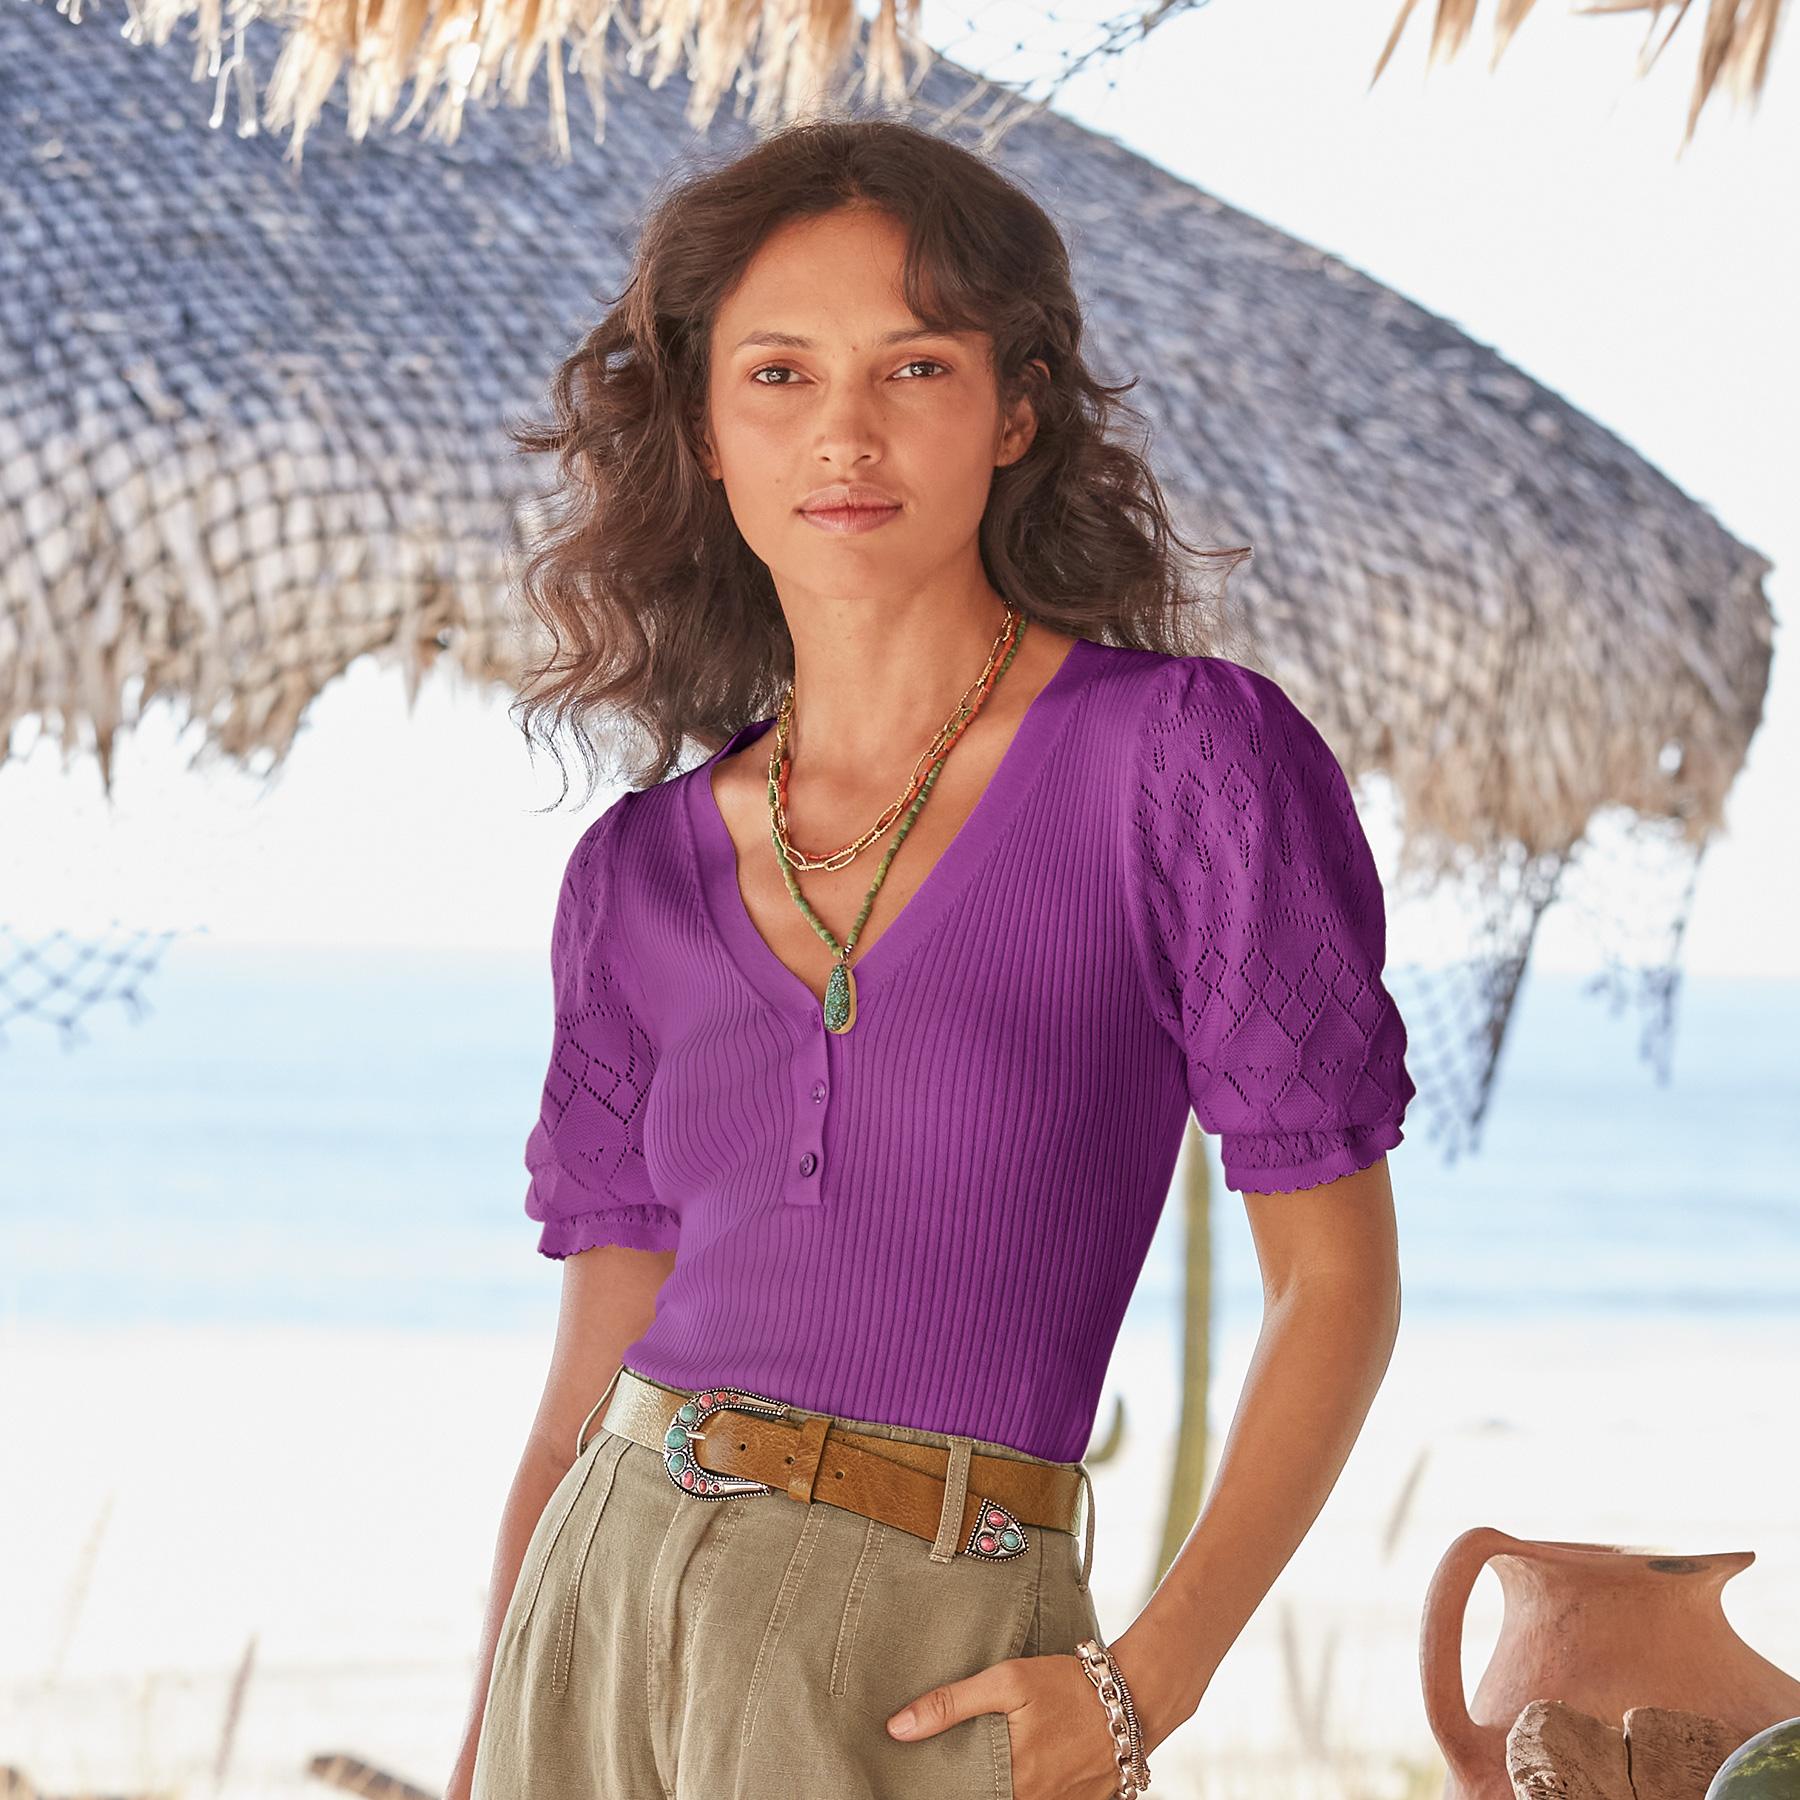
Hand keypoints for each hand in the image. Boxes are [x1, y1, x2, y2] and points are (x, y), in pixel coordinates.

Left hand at [885, 1651, 1128, 1797]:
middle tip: (949, 1771)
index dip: (941, 1789)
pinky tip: (1021, 1773)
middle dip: (970, 1786)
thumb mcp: (1007, 1681)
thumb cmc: (1067, 1684)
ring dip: (999, 1788)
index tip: (915, 1781)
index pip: (962, 1797)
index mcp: (1013, 1779)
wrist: (1135, 1695)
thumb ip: (951, 1705)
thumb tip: (896, 1728)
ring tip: (991, 1766)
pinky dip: (1028, 1790)